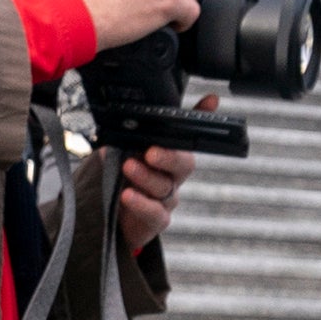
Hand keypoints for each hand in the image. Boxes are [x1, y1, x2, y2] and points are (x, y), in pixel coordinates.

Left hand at [117, 112, 208, 250]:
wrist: (111, 213)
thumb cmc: (122, 176)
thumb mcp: (121, 148)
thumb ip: (128, 131)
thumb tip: (127, 112)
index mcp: (170, 152)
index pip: (189, 131)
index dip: (203, 115)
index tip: (210, 100)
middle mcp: (173, 174)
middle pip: (184, 163)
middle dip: (169, 156)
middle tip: (151, 152)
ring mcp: (167, 197)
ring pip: (164, 186)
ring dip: (145, 176)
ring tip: (127, 168)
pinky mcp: (157, 218)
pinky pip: (156, 213)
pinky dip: (141, 203)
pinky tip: (127, 196)